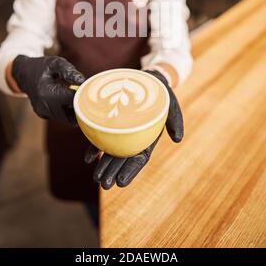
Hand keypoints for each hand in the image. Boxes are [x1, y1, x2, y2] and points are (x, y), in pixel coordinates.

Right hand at [12, 55, 84, 125]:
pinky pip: (61, 117)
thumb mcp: (56, 63)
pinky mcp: (44, 115)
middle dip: (81, 106)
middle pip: (71, 114)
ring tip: (75, 95)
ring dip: (74, 110)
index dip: (82, 95)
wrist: (24, 74)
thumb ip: (69, 71)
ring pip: (67, 118)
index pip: (71, 99)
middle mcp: (44, 106)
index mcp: (47, 92)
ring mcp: (43, 112)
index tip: (87, 89)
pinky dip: (67, 111)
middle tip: (85, 95)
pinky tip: (67, 99)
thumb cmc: (42, 66)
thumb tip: (82, 81)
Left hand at [84, 69, 183, 189]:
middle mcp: (134, 138)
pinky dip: (94, 148)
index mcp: (148, 138)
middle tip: (104, 184)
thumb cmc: (161, 95)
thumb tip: (177, 139)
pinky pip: (102, 137)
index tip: (121, 182)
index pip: (140, 158)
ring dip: (103, 165)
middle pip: (123, 158)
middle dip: (114, 172)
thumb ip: (175, 121)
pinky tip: (87, 158)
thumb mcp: (172, 106)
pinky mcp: (111, 123)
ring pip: (111, 151)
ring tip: (96, 179)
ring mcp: (122, 132)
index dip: (131, 171)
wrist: (148, 81)